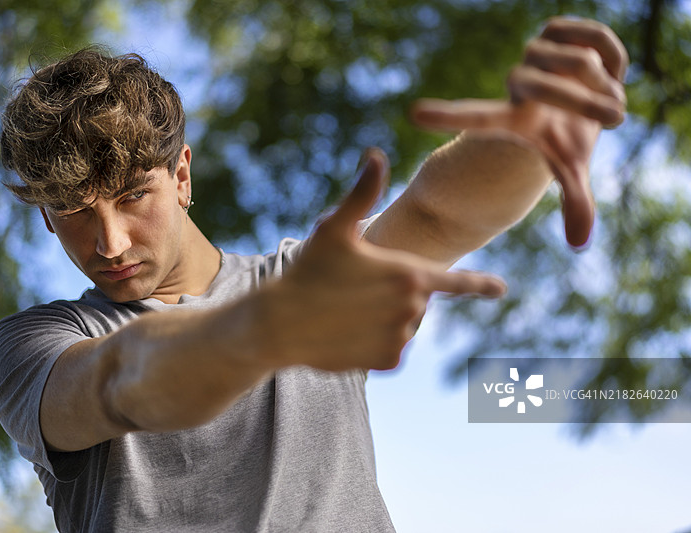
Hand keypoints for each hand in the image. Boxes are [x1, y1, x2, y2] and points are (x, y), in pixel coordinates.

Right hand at [270, 148, 506, 370]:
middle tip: (354, 288)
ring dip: (382, 318)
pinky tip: (347, 332)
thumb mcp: (334, 228)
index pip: (456, 281)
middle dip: (392, 293)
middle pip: (415, 300)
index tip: (501, 289)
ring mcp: (401, 338)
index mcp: (409, 274)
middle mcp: (413, 309)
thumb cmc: (308, 271)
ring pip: (401, 325)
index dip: (479, 284)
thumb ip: (362, 193)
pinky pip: (390, 349)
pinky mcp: (387, 362)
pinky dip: (373, 342)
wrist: (281, 323)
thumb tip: (376, 154)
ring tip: (347, 310)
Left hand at [410, 17, 628, 247]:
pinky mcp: (556, 30)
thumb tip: (579, 244)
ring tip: (606, 93)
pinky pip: (588, 35)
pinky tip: (607, 65)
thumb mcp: (572, 168)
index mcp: (512, 118)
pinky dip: (608, 50)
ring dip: (603, 84)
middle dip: (582, 103)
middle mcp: (517, 84)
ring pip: (573, 62)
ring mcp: (534, 55)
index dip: (448, 115)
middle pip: (539, 85)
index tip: (414, 114)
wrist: (593, 99)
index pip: (474, 115)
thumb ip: (575, 203)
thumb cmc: (570, 138)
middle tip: (614, 119)